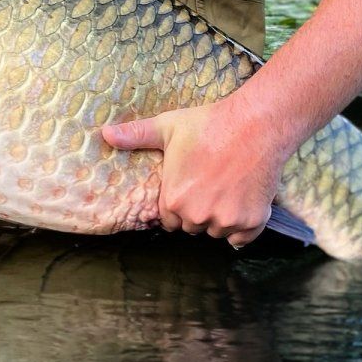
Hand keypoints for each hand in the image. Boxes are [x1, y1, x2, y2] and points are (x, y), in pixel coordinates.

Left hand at [101, 98, 284, 247]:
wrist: (256, 123)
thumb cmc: (210, 124)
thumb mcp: (168, 127)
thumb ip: (136, 136)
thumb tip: (105, 134)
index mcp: (174, 199)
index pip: (169, 220)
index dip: (178, 204)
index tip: (190, 187)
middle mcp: (198, 216)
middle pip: (193, 227)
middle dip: (198, 212)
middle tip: (210, 184)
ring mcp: (227, 220)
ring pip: (218, 232)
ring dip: (220, 218)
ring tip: (227, 187)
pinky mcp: (252, 221)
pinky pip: (242, 238)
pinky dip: (243, 226)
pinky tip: (243, 201)